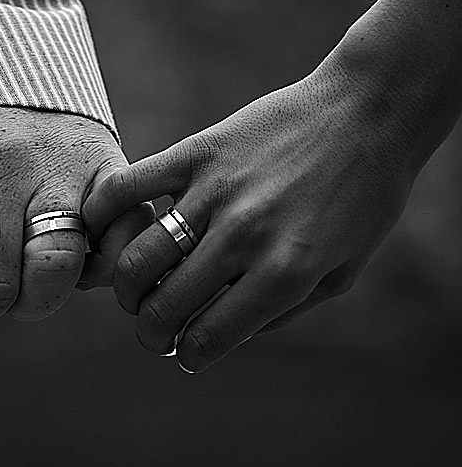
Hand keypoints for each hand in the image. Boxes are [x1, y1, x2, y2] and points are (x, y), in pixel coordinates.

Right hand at [83, 63, 418, 372]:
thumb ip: (281, 311)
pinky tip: (103, 234)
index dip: (188, 355)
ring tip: (135, 291)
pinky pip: (127, 189)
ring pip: (137, 259)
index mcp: (284, 273)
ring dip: (126, 290)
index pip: (207, 338)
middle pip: (164, 306)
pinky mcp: (195, 152)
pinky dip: (101, 217)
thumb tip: (220, 331)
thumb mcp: (341, 272)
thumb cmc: (362, 197)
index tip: (184, 352)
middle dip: (150, 332)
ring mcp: (214, 192)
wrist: (367, 112)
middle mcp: (244, 236)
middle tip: (153, 330)